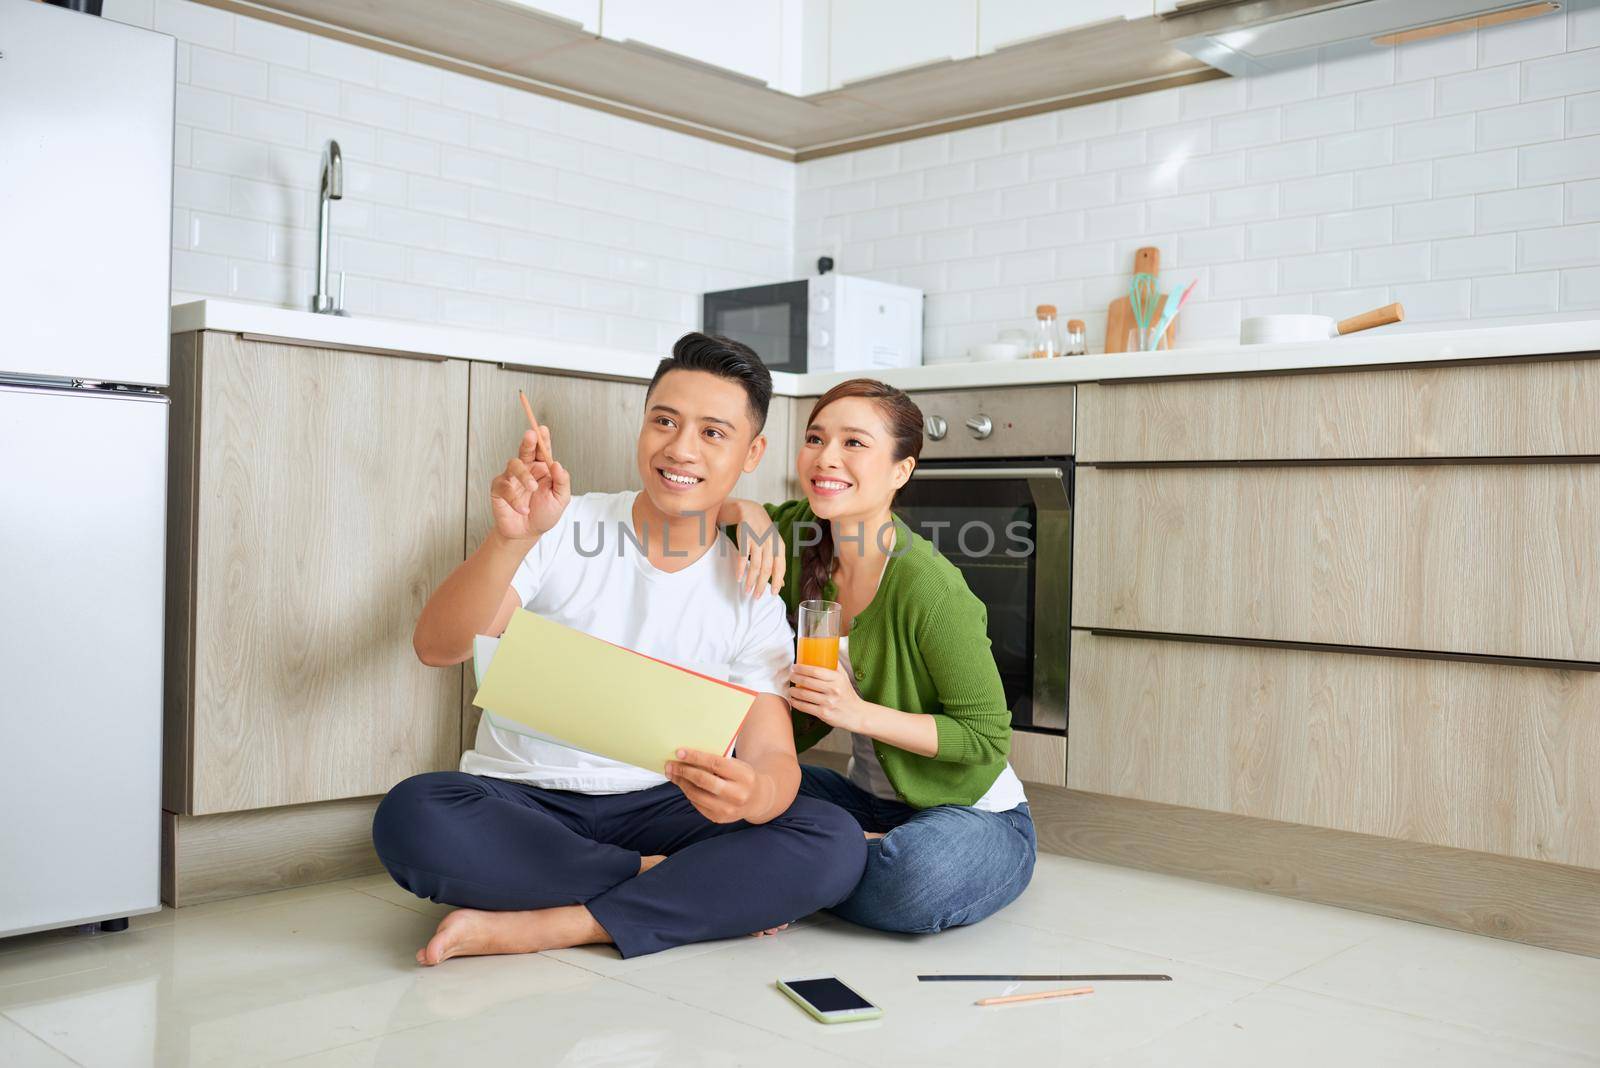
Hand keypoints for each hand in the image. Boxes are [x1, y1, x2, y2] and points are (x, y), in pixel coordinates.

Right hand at [490, 422, 570, 540]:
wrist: (527, 533)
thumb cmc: (544, 514)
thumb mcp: (560, 500)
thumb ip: (561, 482)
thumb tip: (558, 465)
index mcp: (542, 469)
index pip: (543, 451)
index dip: (543, 439)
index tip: (543, 429)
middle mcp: (527, 470)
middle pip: (525, 450)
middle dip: (528, 442)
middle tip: (531, 435)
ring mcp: (512, 478)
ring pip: (514, 465)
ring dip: (524, 476)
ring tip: (532, 488)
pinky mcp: (499, 489)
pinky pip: (505, 488)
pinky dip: (515, 500)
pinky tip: (524, 509)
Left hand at [664, 748, 770, 823]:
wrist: (758, 799)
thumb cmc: (743, 777)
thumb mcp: (738, 765)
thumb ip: (718, 761)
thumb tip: (688, 755)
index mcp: (744, 776)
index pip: (715, 764)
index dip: (695, 757)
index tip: (679, 752)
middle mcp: (737, 794)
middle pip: (703, 781)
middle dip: (684, 771)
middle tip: (670, 764)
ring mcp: (728, 810)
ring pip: (697, 794)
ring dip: (681, 783)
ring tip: (672, 773)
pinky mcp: (719, 818)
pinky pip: (697, 804)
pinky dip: (688, 793)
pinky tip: (683, 784)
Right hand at [719, 499, 785, 597]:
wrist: (750, 511)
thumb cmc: (763, 531)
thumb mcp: (774, 545)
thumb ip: (777, 563)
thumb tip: (781, 583)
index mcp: (779, 546)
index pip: (780, 567)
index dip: (776, 582)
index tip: (772, 594)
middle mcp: (770, 543)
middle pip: (767, 569)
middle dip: (762, 585)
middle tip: (757, 596)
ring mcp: (758, 540)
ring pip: (755, 565)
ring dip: (750, 580)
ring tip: (747, 590)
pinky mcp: (745, 537)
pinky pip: (743, 557)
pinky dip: (741, 569)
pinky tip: (739, 578)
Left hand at [786, 664, 866, 731]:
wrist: (857, 714)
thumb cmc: (848, 694)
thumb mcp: (844, 677)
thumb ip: (835, 665)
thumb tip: (826, 651)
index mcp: (837, 679)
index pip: (816, 671)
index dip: (802, 668)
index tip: (795, 667)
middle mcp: (833, 690)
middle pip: (807, 681)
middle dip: (795, 678)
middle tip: (791, 676)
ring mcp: (828, 702)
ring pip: (804, 694)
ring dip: (793, 691)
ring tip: (790, 689)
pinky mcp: (824, 713)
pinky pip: (805, 707)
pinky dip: (796, 703)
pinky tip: (793, 700)